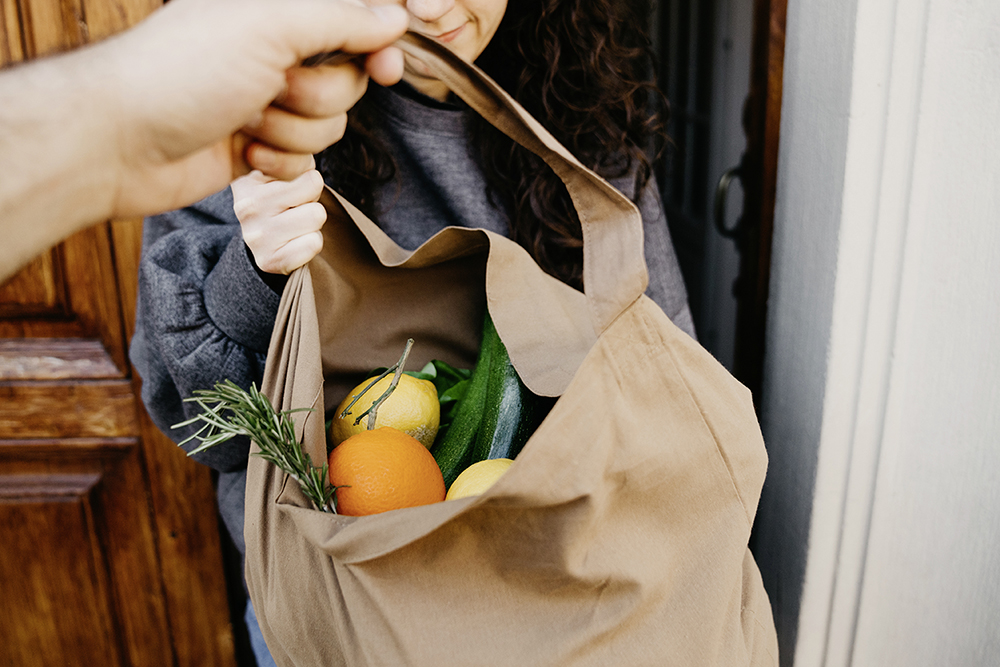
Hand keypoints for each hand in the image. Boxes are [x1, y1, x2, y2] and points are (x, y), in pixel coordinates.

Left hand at [103, 0, 407, 217]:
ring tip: (246, 122)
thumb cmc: (181, 73)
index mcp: (275, 11)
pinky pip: (305, 159)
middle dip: (318, 95)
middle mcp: (273, 52)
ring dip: (292, 131)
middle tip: (274, 89)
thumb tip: (394, 18)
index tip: (386, 67)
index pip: (352, 23)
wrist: (120, 143)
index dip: (377, 46)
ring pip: (329, 124)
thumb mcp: (268, 26)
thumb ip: (340, 18)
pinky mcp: (259, 146)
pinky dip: (279, 161)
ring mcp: (266, 100)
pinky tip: (243, 151)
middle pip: (348, 80)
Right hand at [232, 169, 326, 274]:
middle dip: (311, 199)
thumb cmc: (283, 199)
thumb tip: (308, 176)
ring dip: (312, 222)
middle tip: (295, 208)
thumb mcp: (286, 170)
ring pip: (316, 215)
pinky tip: (295, 242)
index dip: (308, 178)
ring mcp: (254, 235)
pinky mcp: (267, 261)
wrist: (267, 243)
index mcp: (248, 177)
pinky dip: (312, 243)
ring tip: (295, 223)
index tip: (291, 186)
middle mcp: (245, 205)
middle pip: (313, 187)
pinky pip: (313, 243)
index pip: (301, 165)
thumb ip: (295, 160)